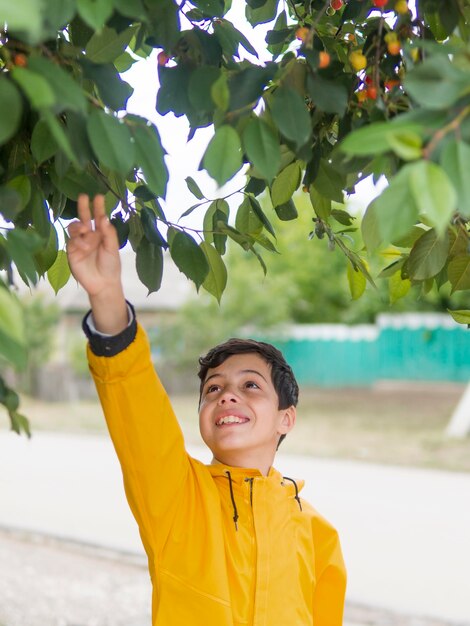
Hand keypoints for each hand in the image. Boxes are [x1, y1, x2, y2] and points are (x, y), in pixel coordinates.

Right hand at [67, 194, 127, 334]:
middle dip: (83, 207)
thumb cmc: (111, 265)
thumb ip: (108, 233)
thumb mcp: (113, 248)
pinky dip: (77, 241)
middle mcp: (89, 235)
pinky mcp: (71, 251)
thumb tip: (103, 217)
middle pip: (85, 218)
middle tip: (83, 196)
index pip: (99, 217)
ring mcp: (79, 242)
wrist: (103, 284)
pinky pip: (71, 241)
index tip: (99, 196)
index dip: (98, 207)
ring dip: (79, 226)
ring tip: (85, 229)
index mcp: (101, 233)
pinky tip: (84, 246)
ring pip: (75, 228)